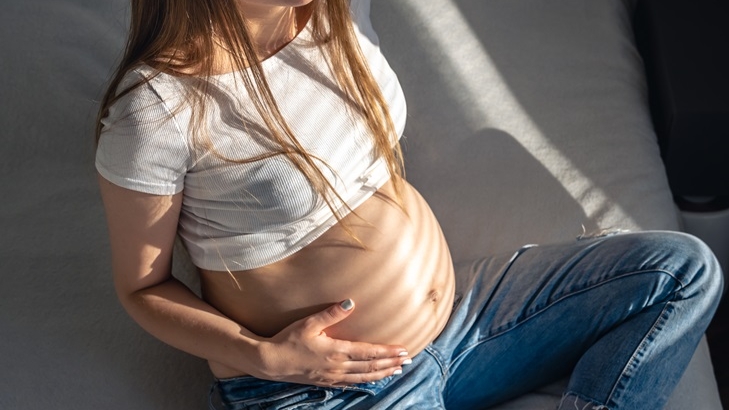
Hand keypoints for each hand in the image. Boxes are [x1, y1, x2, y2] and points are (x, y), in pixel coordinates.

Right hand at [254, 299, 410, 386]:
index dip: (387, 352)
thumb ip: (331, 313)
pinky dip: (365, 381)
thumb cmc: (288, 339)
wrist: (271, 362)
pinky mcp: (326, 382)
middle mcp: (338, 366)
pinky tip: (371, 379)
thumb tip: (350, 302)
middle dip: (391, 363)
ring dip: (382, 373)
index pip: (369, 352)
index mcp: (336, 351)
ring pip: (363, 377)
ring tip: (396, 370)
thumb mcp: (309, 323)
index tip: (403, 350)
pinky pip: (351, 383)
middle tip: (407, 360)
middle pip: (371, 366)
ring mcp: (332, 377)